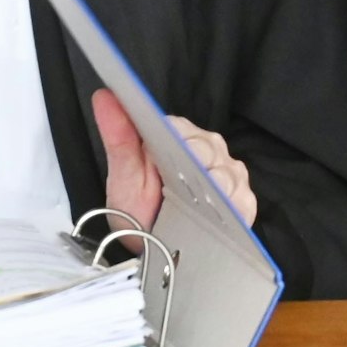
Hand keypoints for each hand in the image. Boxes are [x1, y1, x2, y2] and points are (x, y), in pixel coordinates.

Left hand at [92, 89, 256, 229]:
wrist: (154, 250)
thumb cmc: (138, 209)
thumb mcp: (123, 175)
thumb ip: (118, 135)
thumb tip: (103, 96)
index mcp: (177, 135)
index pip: (180, 127)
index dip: (174, 139)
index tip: (165, 154)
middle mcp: (206, 149)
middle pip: (208, 148)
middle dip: (193, 166)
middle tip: (178, 186)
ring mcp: (227, 173)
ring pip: (228, 173)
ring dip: (212, 190)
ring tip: (198, 205)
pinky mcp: (242, 200)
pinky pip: (243, 199)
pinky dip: (231, 208)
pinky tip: (218, 217)